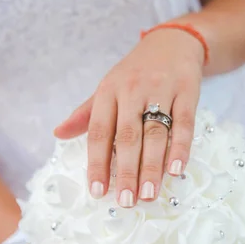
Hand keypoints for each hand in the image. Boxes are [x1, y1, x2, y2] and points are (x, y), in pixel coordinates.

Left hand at [54, 28, 203, 206]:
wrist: (172, 43)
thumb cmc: (135, 73)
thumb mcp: (107, 88)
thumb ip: (86, 114)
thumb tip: (58, 133)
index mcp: (108, 92)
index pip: (99, 132)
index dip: (98, 163)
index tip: (97, 191)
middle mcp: (131, 90)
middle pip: (127, 137)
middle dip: (126, 171)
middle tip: (126, 201)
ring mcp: (160, 90)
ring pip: (155, 133)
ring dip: (152, 166)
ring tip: (148, 194)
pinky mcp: (186, 91)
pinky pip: (184, 123)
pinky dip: (180, 147)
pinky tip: (175, 170)